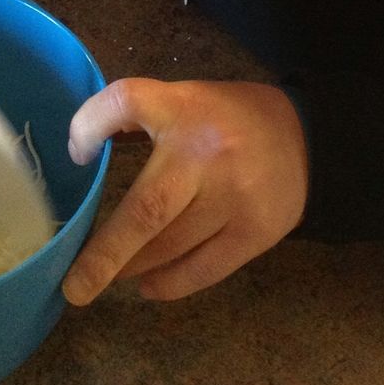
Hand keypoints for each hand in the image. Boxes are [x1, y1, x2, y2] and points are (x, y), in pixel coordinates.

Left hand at [62, 77, 308, 304]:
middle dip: (104, 254)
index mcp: (182, 107)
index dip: (89, 125)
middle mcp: (205, 153)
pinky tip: (147, 286)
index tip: (77, 154)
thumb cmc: (230, 119)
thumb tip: (84, 148)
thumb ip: (142, 118)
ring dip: (132, 266)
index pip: (125, 101)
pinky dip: (169, 283)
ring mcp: (233, 197)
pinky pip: (202, 269)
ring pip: (169, 246)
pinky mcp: (255, 232)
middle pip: (146, 210)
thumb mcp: (187, 99)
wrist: (309, 139)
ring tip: (108, 276)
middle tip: (74, 286)